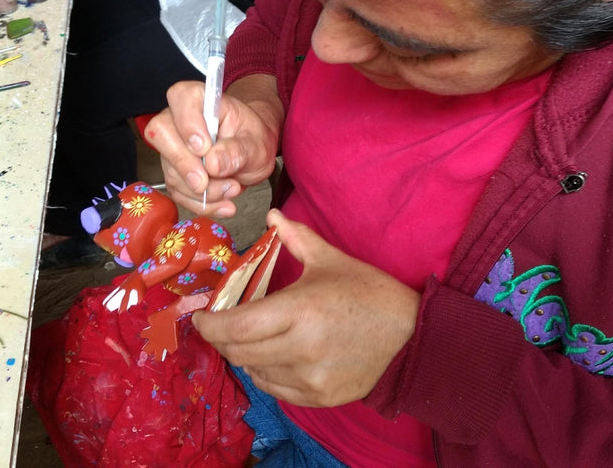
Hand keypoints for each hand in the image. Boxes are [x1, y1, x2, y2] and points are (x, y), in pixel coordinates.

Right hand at [145, 76, 281, 216]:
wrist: (252, 154)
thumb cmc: (252, 139)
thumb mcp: (256, 144)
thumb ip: (238, 151)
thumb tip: (214, 163)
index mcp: (201, 100)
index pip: (181, 98)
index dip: (187, 123)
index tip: (203, 148)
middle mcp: (179, 120)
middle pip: (162, 135)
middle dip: (185, 165)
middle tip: (208, 182)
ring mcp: (173, 147)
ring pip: (171, 170)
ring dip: (201, 191)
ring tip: (232, 190)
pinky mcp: (174, 172)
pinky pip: (178, 191)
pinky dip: (201, 203)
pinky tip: (223, 204)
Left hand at [192, 210, 420, 406]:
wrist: (412, 336)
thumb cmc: (369, 293)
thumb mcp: (331, 261)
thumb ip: (296, 239)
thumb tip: (273, 216)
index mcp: (300, 310)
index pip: (235, 327)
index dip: (209, 326)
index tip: (200, 318)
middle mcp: (301, 348)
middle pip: (238, 353)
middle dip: (222, 340)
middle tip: (220, 327)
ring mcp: (310, 378)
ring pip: (254, 372)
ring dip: (245, 356)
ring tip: (253, 338)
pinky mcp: (320, 397)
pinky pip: (276, 389)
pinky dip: (267, 373)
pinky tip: (274, 357)